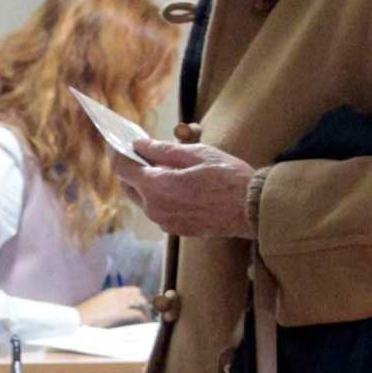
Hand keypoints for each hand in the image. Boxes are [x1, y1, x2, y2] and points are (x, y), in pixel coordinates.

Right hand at [74, 285, 151, 328]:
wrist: (77, 319)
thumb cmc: (84, 314)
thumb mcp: (99, 303)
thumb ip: (110, 303)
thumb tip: (118, 309)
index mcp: (111, 291)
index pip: (132, 290)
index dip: (139, 297)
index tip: (141, 304)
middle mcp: (118, 294)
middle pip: (139, 294)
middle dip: (144, 302)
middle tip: (146, 311)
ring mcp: (120, 303)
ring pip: (141, 302)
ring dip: (145, 310)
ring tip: (147, 318)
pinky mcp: (120, 312)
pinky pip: (137, 313)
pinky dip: (143, 318)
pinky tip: (144, 322)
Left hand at [120, 135, 257, 239]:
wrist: (254, 210)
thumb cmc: (230, 179)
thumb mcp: (198, 154)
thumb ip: (163, 150)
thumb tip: (140, 145)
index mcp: (157, 187)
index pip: (122, 168)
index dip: (117, 152)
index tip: (118, 142)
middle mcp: (155, 208)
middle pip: (128, 186)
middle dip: (131, 169)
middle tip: (144, 153)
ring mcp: (165, 222)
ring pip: (144, 200)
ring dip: (147, 184)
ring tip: (166, 169)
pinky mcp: (177, 229)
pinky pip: (159, 210)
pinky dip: (161, 197)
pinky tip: (180, 187)